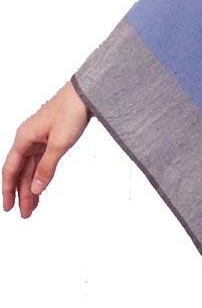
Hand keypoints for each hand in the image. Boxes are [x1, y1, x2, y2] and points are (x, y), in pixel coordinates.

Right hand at [3, 80, 91, 218]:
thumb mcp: (60, 144)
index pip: (11, 170)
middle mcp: (27, 138)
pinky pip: (41, 161)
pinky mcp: (50, 137)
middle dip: (22, 193)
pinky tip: (42, 187)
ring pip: (31, 168)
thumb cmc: (71, 111)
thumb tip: (36, 189)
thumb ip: (46, 168)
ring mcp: (39, 138)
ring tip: (34, 207)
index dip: (8, 190)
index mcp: (23, 138)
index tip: (8, 208)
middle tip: (25, 214)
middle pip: (21, 171)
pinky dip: (41, 175)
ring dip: (32, 187)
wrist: (86, 93)